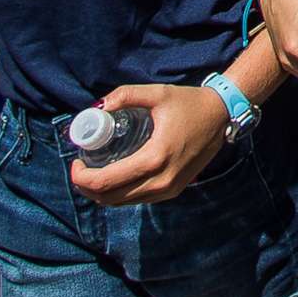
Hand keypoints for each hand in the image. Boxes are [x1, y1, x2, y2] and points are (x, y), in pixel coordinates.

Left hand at [68, 83, 230, 205]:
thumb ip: (125, 95)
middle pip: (109, 198)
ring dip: (102, 193)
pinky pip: (137, 200)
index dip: (82, 177)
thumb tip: (96, 108)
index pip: (105, 182)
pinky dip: (120, 193)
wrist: (222, 116)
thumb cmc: (189, 103)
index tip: (76, 161)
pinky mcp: (173, 190)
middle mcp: (161, 181)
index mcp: (154, 158)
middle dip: (87, 187)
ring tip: (94, 171)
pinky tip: (115, 176)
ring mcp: (168, 189)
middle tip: (80, 167)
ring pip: (122, 203)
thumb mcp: (157, 93)